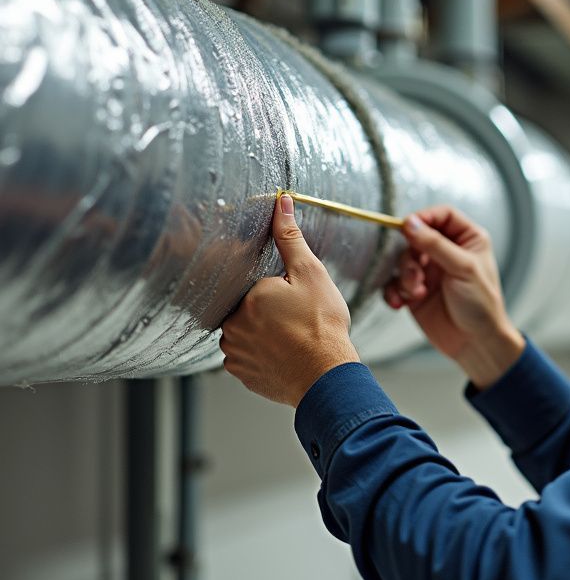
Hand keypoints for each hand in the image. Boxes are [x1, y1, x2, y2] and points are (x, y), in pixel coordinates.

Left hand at [220, 194, 358, 406]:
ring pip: (244, 333)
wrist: (327, 376)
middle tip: (295, 320)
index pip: (256, 287)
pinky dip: (261, 355)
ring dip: (261, 334)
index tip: (293, 302)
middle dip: (267, 312)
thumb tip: (281, 203)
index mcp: (248, 296)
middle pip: (247, 309)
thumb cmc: (322, 326)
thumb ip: (291, 238)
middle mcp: (232, 324)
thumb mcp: (311, 274)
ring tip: (291, 339)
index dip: (277, 292)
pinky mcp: (241, 373)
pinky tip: (283, 355)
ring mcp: (234, 352)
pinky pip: (246, 357)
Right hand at [384, 205, 524, 388]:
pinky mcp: (416, 292)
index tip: (408, 227)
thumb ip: (436, 244)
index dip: (424, 218)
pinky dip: (394, 291)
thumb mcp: (463, 269)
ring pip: (403, 260)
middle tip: (416, 273)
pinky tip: (400, 303)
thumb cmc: (481, 305)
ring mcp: (430, 272)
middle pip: (416, 237)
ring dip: (405, 276)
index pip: (442, 215)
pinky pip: (395, 283)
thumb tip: (410, 222)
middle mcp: (447, 252)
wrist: (476, 343)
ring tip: (417, 292)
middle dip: (411, 255)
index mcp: (467, 239)